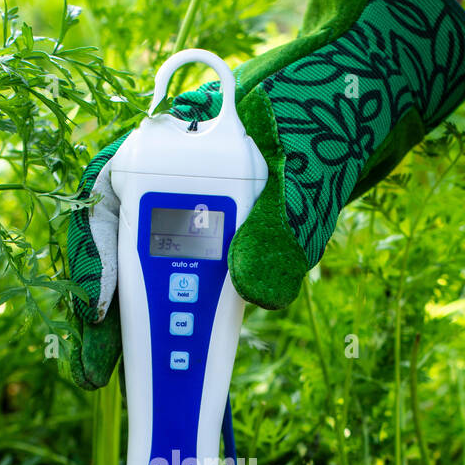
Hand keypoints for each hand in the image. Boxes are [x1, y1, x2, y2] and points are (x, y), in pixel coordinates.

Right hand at [68, 0, 464, 388]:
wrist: (373, 85)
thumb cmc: (330, 100)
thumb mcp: (308, 163)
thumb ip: (282, 226)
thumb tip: (256, 294)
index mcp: (167, 143)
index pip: (103, 202)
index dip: (92, 260)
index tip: (98, 309)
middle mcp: (170, 174)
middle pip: (116, 247)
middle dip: (106, 313)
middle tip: (101, 372)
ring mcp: (195, 204)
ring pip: (147, 268)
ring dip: (140, 322)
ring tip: (133, 380)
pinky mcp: (225, 232)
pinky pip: (189, 278)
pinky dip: (182, 317)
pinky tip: (183, 359)